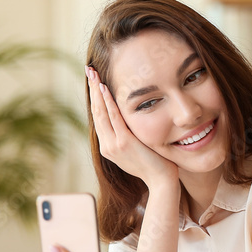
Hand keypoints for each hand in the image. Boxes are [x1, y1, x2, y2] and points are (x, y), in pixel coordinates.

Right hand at [86, 66, 177, 187]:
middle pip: (96, 112)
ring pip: (101, 113)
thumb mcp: (138, 148)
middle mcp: (107, 146)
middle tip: (89, 70)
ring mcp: (113, 145)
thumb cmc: (155, 164)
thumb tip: (130, 120)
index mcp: (109, 147)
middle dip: (92, 90)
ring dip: (97, 91)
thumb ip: (130, 135)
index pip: (99, 117)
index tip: (94, 81)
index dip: (95, 98)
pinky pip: (113, 118)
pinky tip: (105, 88)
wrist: (161, 181)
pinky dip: (108, 102)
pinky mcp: (123, 143)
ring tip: (93, 74)